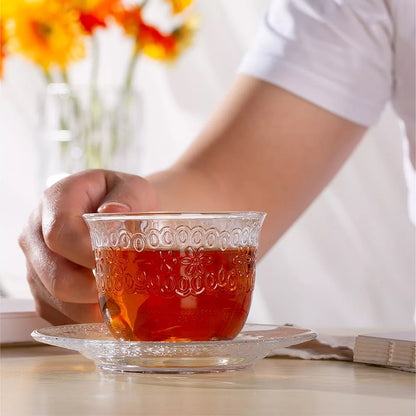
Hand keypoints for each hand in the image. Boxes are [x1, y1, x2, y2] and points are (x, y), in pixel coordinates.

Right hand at [19, 169, 158, 323]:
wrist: (120, 214)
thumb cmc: (127, 201)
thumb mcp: (134, 189)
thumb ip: (128, 198)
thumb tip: (112, 212)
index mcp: (56, 201)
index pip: (60, 233)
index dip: (86, 254)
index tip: (116, 264)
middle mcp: (36, 232)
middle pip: (53, 273)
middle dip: (89, 289)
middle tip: (120, 291)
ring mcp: (36, 263)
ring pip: (53, 299)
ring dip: (89, 307)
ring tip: (119, 301)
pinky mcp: (42, 287)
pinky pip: (55, 313)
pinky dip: (83, 317)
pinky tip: (107, 308)